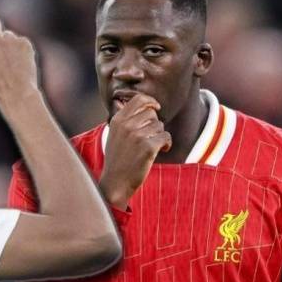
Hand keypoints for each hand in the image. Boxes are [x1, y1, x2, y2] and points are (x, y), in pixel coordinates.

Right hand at [99, 94, 171, 209]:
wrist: (115, 182)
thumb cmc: (118, 159)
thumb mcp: (115, 135)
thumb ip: (126, 119)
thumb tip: (144, 104)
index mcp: (118, 120)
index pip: (139, 99)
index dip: (151, 101)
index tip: (156, 108)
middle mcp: (126, 125)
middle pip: (152, 113)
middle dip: (155, 124)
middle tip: (150, 137)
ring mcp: (137, 136)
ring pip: (160, 126)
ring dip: (160, 136)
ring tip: (152, 147)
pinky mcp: (148, 147)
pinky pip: (166, 137)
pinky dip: (166, 144)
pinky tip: (162, 150)